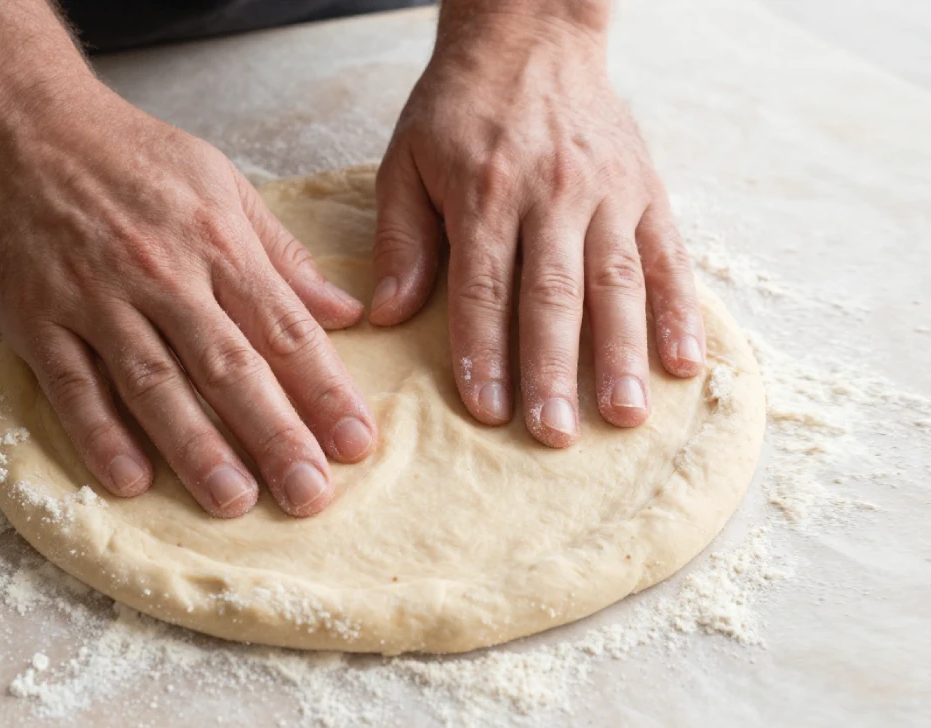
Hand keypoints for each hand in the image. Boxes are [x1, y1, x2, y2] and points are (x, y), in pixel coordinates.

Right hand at [0, 80, 375, 516]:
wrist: (24, 125)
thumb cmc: (133, 157)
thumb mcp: (223, 185)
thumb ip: (282, 257)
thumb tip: (345, 314)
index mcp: (217, 242)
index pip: (284, 329)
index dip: (324, 390)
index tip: (356, 443)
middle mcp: (162, 273)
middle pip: (229, 367)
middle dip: (275, 434)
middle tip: (310, 493)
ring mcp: (97, 298)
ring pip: (155, 384)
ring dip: (197, 447)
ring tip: (234, 500)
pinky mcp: (39, 318)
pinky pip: (74, 385)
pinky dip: (101, 435)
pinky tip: (132, 480)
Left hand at [371, 2, 704, 446]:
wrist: (530, 38)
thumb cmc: (458, 110)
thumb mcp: (406, 162)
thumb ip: (401, 240)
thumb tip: (389, 315)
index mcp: (485, 191)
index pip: (484, 287)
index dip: (486, 351)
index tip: (487, 410)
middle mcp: (550, 193)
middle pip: (553, 295)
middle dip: (554, 371)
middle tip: (554, 435)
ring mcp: (605, 192)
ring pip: (616, 282)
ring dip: (622, 354)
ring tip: (624, 416)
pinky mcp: (645, 189)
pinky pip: (666, 255)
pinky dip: (678, 310)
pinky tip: (684, 362)